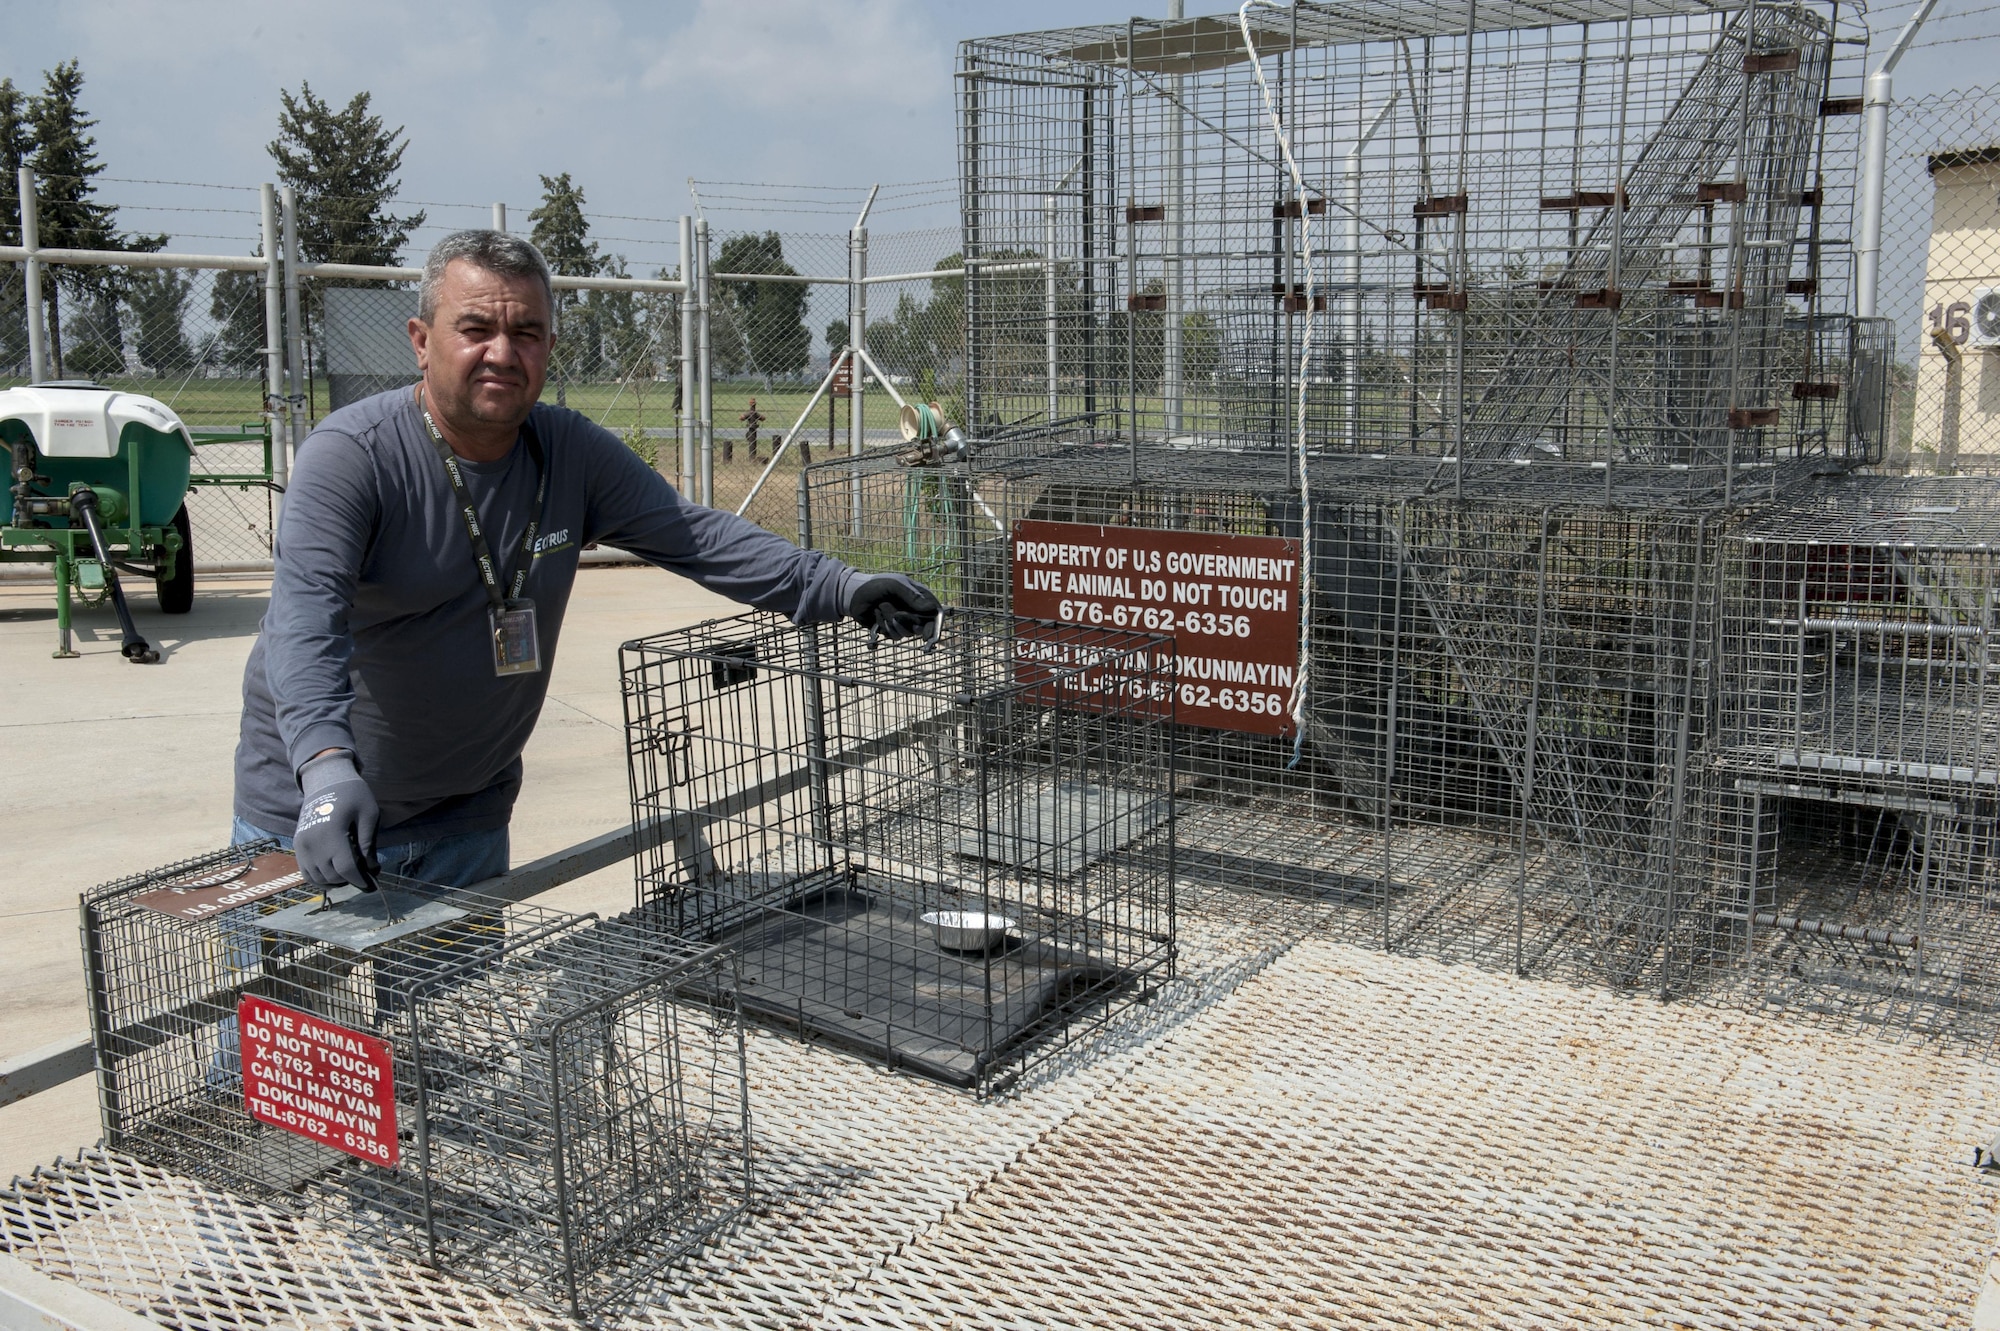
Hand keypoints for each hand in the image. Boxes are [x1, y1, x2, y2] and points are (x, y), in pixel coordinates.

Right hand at [293, 751, 381, 890]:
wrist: (326, 781)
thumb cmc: (353, 796)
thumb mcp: (369, 815)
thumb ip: (368, 843)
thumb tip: (371, 869)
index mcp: (332, 834)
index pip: (346, 869)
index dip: (360, 880)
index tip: (371, 884)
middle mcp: (313, 843)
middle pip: (332, 876)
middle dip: (351, 880)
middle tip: (364, 876)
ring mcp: (303, 846)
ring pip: (318, 878)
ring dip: (335, 882)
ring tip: (350, 876)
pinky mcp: (298, 846)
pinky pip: (306, 872)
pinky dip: (319, 879)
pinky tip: (333, 878)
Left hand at [846, 573, 941, 647]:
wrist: (853, 595)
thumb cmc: (875, 585)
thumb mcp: (895, 586)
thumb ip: (913, 597)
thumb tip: (931, 609)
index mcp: (918, 596)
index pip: (934, 612)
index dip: (934, 624)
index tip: (928, 635)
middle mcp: (913, 610)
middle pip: (922, 626)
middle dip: (908, 622)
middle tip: (896, 615)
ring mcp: (903, 621)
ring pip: (907, 633)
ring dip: (892, 623)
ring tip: (881, 608)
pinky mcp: (892, 629)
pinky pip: (895, 636)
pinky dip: (885, 627)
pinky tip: (877, 616)